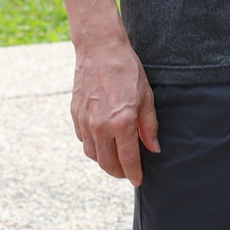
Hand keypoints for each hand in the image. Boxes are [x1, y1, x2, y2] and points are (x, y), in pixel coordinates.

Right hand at [70, 32, 159, 185]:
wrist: (100, 49)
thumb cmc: (127, 70)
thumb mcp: (146, 98)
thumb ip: (149, 127)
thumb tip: (153, 149)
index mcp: (121, 123)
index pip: (128, 159)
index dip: (134, 173)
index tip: (138, 180)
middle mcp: (100, 126)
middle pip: (107, 163)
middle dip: (119, 172)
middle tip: (128, 172)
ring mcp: (85, 122)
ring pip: (92, 155)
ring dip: (104, 162)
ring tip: (116, 160)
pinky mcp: (75, 115)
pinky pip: (83, 140)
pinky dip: (93, 147)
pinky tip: (103, 143)